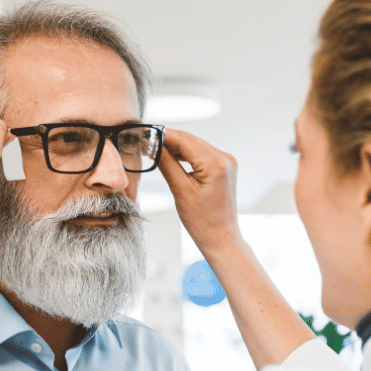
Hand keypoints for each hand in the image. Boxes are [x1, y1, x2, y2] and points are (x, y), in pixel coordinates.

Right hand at [157, 129, 240, 253]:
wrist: (220, 237)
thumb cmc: (202, 221)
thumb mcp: (180, 190)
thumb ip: (167, 163)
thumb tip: (153, 145)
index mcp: (215, 163)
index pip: (184, 139)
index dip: (162, 135)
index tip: (144, 133)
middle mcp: (224, 158)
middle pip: (190, 140)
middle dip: (167, 140)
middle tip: (145, 142)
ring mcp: (226, 162)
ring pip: (195, 146)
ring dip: (176, 147)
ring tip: (154, 150)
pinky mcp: (224, 167)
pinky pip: (201, 154)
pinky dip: (186, 154)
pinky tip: (171, 157)